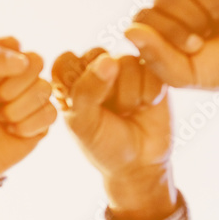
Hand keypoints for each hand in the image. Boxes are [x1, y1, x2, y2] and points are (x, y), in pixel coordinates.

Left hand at [0, 38, 56, 176]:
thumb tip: (23, 61)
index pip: (14, 44)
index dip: (0, 64)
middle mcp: (20, 74)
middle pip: (37, 61)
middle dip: (11, 87)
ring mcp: (34, 96)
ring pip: (44, 88)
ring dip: (16, 109)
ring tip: (1, 118)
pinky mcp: (44, 119)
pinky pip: (50, 113)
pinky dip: (26, 126)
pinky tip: (13, 131)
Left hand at [56, 52, 176, 219]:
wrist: (139, 163)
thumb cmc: (103, 144)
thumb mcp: (84, 123)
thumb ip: (86, 91)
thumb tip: (108, 60)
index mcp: (70, 80)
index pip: (65, 61)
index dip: (77, 83)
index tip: (85, 108)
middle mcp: (97, 68)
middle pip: (98, 55)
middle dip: (105, 89)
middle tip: (109, 112)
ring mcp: (126, 67)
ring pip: (127, 61)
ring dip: (129, 95)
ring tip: (128, 112)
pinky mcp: (153, 70)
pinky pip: (152, 69)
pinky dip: (149, 94)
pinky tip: (146, 107)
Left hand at [126, 0, 218, 90]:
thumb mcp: (187, 75)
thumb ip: (157, 57)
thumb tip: (128, 31)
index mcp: (156, 28)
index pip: (144, 17)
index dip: (171, 30)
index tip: (195, 47)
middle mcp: (172, 3)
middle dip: (195, 19)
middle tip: (213, 34)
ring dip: (218, 8)